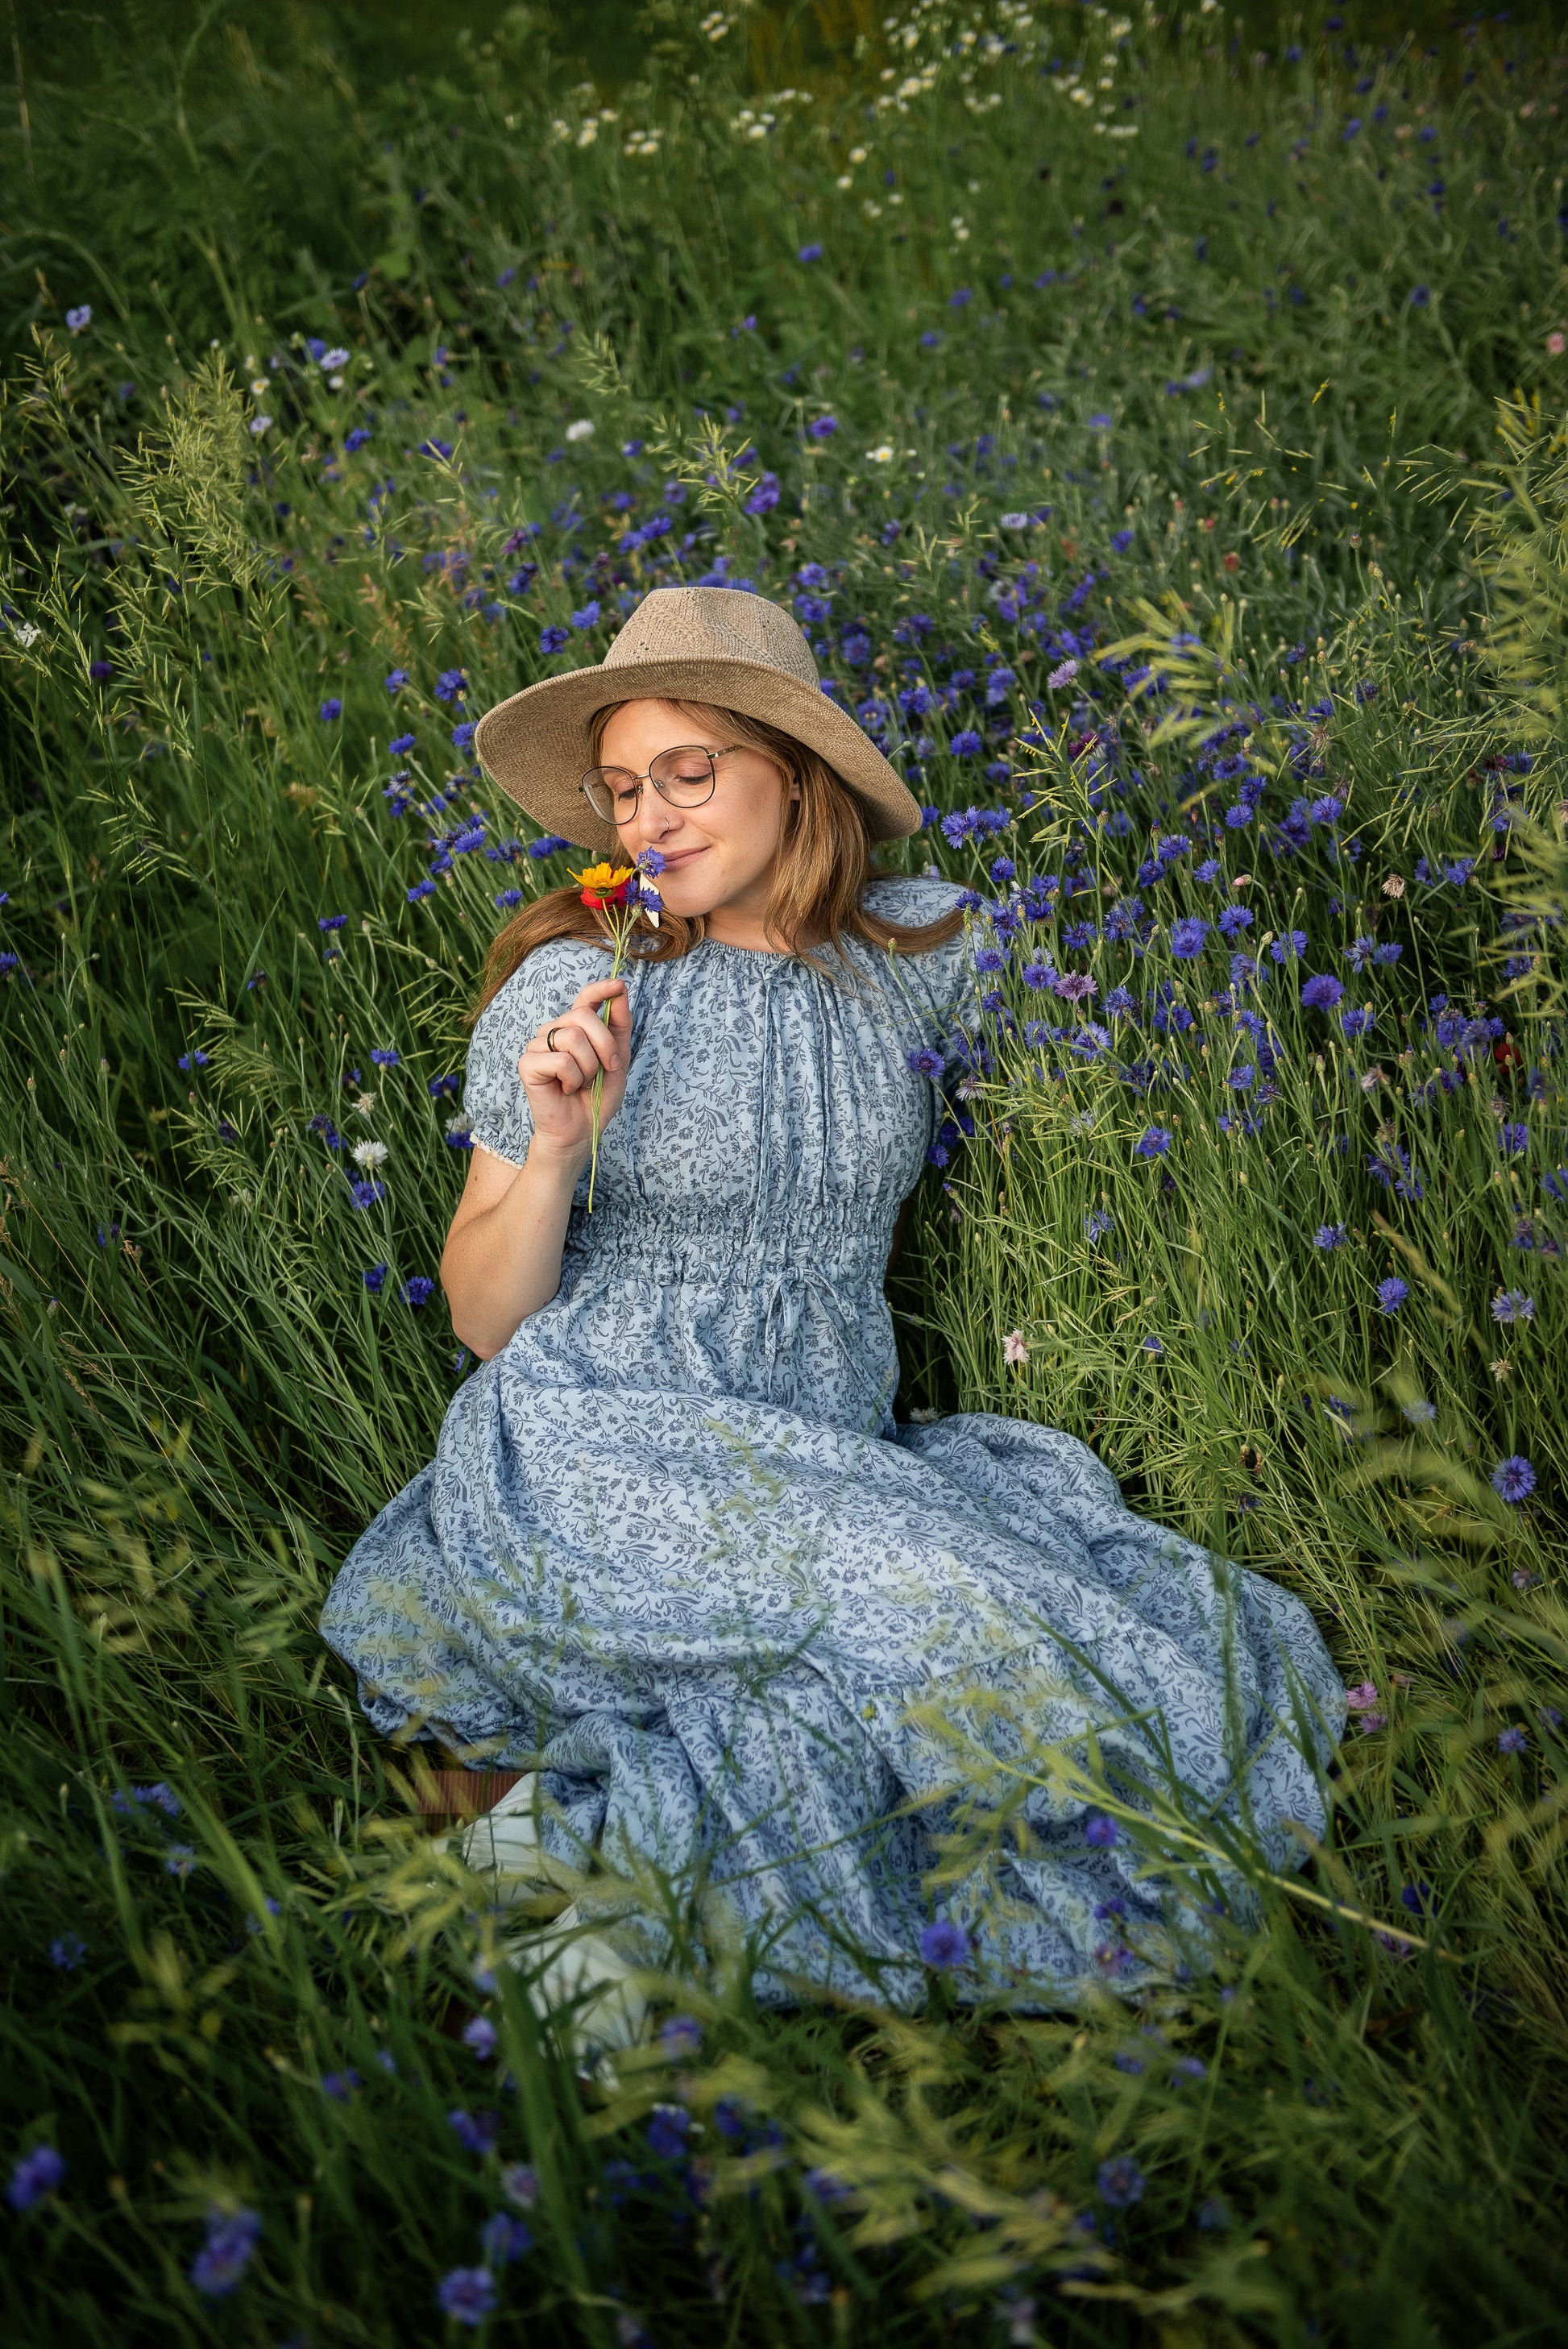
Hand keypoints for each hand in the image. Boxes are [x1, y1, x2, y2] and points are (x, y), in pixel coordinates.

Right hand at [517, 978, 630, 1165]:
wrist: (582, 1130)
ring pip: (572, 1038)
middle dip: (604, 1044)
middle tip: (607, 1069)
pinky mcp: (527, 1064)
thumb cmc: (597, 1097)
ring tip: (582, 1083)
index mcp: (574, 1028)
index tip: (618, 985)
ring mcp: (537, 1046)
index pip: (585, 998)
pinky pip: (560, 1060)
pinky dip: (572, 1079)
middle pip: (583, 1015)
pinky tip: (566, 1090)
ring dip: (589, 1067)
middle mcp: (553, 1031)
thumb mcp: (617, 1059)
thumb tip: (620, 989)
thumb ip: (619, 1026)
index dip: (600, 989)